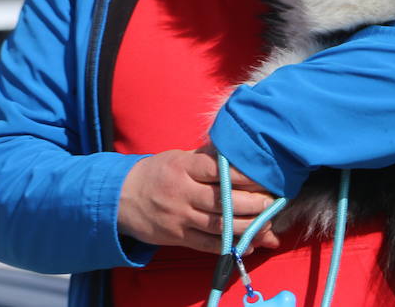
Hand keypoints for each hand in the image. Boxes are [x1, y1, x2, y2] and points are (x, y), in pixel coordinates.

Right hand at [117, 149, 281, 253]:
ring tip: (269, 225)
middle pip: (225, 201)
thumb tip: (238, 149)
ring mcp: (180, 217)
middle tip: (274, 202)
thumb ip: (207, 156)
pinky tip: (250, 244)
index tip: (265, 176)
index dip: (244, 174)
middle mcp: (183, 193)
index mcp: (184, 167)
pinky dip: (232, 246)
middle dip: (255, 203)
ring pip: (221, 226)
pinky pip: (209, 245)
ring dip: (249, 228)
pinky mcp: (178, 237)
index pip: (218, 170)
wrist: (120, 198)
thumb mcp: (178, 156)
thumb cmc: (157, 173)